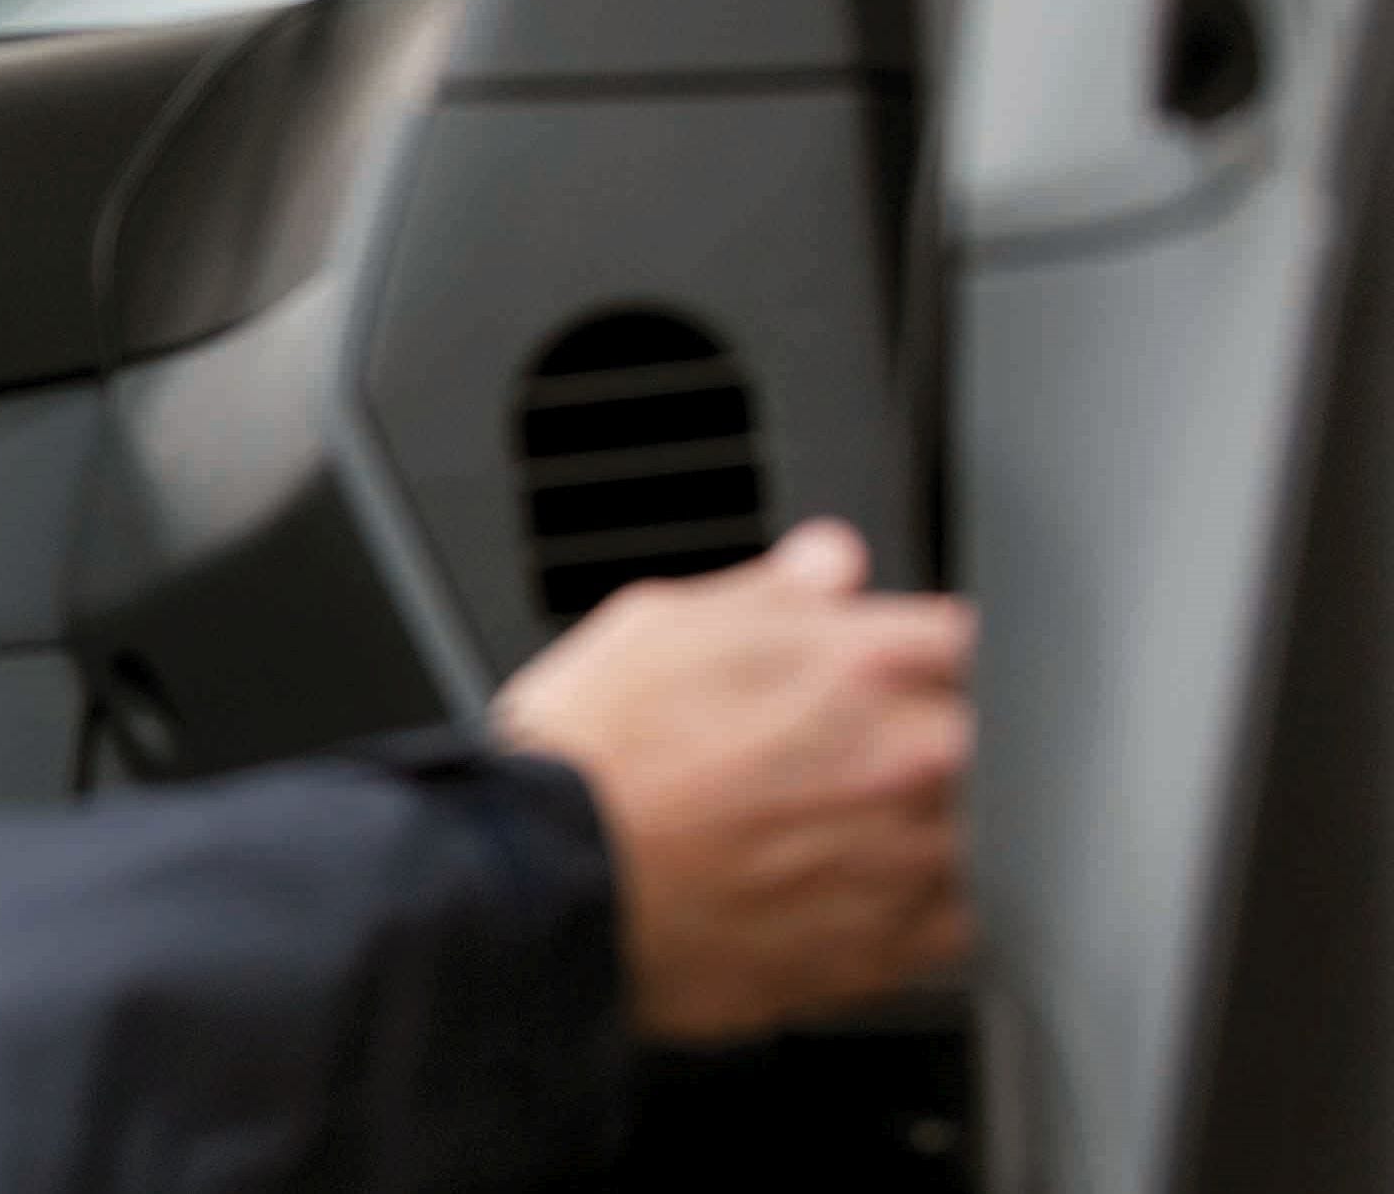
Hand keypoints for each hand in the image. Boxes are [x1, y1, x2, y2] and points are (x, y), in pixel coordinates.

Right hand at [491, 520, 974, 1042]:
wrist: (543, 885)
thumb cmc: (587, 756)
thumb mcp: (658, 626)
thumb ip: (772, 594)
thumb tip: (831, 564)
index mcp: (869, 663)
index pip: (960, 637)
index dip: (906, 653)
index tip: (873, 672)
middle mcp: (914, 760)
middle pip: (975, 738)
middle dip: (912, 738)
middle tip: (820, 755)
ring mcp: (911, 862)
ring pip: (970, 834)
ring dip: (913, 826)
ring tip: (812, 830)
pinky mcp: (889, 953)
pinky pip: (944, 925)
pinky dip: (904, 909)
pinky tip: (828, 892)